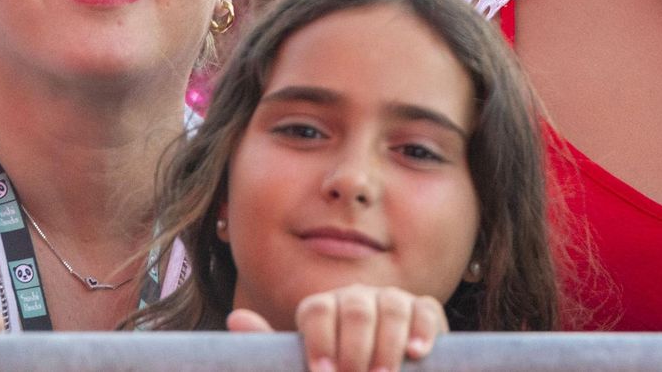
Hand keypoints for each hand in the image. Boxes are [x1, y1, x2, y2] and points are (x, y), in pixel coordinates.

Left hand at [229, 284, 446, 371]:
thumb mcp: (302, 367)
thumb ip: (271, 348)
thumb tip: (236, 318)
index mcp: (324, 308)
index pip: (318, 310)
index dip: (319, 340)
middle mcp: (357, 296)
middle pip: (356, 308)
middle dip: (356, 346)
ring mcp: (393, 299)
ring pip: (392, 305)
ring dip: (389, 342)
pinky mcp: (424, 309)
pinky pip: (425, 310)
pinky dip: (422, 329)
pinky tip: (416, 353)